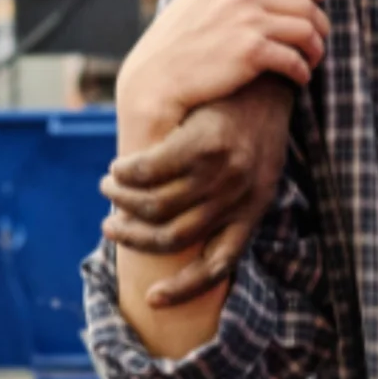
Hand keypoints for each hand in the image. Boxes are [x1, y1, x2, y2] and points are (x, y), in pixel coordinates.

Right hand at [103, 80, 296, 305]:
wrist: (268, 79)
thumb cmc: (253, 127)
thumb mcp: (254, 171)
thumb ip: (226, 203)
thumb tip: (185, 234)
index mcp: (253, 213)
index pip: (219, 266)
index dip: (183, 290)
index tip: (152, 299)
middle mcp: (240, 198)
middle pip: (174, 237)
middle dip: (134, 237)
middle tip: (111, 226)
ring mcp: (224, 171)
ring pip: (156, 205)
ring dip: (123, 202)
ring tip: (109, 189)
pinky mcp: (205, 141)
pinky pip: (151, 169)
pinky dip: (127, 173)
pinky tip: (117, 168)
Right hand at [114, 0, 327, 144]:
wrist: (154, 81)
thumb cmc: (168, 47)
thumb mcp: (190, 0)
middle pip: (303, 2)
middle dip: (319, 22)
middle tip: (319, 39)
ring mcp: (249, 22)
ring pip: (306, 30)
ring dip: (316, 47)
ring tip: (313, 60)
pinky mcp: (253, 52)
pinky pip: (295, 59)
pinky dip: (303, 70)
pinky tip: (300, 77)